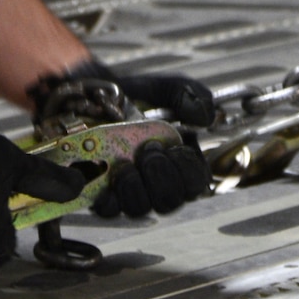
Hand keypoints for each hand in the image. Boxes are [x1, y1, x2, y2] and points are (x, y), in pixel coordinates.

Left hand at [29, 57, 216, 218]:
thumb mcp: (165, 88)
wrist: (93, 94)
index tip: (174, 148)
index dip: (188, 171)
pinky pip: (108, 209)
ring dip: (135, 188)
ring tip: (125, 166)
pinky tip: (106, 179)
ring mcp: (130, 190)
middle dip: (161, 178)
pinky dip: (108, 198)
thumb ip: (190, 95)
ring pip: (140, 208)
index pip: (195, 182)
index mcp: (179, 160)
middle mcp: (156, 181)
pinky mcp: (102, 193)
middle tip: (148, 152)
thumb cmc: (134, 97)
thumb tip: (205, 116)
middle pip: (169, 201)